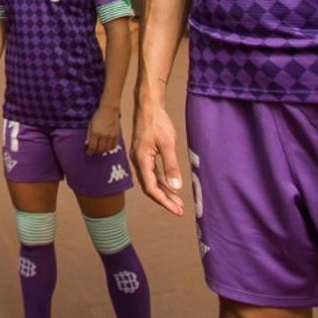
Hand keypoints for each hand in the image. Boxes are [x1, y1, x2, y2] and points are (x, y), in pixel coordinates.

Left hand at [86, 104, 120, 155]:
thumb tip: (88, 144)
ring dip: (103, 151)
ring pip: (107, 149)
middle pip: (100, 149)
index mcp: (95, 133)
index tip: (89, 153)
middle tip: (94, 152)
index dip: (90, 151)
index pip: (92, 147)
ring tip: (100, 150)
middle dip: (96, 152)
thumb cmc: (98, 116)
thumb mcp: (90, 125)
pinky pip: (114, 146)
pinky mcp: (117, 136)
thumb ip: (89, 135)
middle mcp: (103, 136)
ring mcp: (111, 136)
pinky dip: (110, 149)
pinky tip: (108, 148)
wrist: (109, 110)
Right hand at [131, 101, 183, 215]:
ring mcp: (140, 158)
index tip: (177, 210)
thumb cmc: (157, 122)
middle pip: (150, 187)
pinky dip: (162, 182)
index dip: (164, 201)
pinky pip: (152, 173)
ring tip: (178, 202)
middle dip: (165, 200)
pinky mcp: (144, 155)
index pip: (151, 188)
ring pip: (151, 181)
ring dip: (164, 192)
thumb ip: (171, 166)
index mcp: (142, 160)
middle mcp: (138, 161)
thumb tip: (176, 188)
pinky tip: (171, 186)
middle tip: (179, 210)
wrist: (148, 106)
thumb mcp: (167, 144)